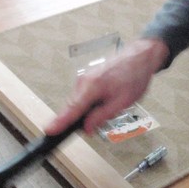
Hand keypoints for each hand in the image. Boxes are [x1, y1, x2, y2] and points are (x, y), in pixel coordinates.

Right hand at [46, 37, 169, 135]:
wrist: (139, 57)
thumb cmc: (133, 76)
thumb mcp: (122, 102)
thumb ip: (102, 116)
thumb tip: (87, 128)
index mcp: (92, 87)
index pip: (72, 109)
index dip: (60, 122)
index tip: (49, 130)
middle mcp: (83, 81)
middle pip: (73, 107)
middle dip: (79, 120)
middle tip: (94, 126)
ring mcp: (83, 78)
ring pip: (78, 102)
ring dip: (87, 111)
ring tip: (108, 107)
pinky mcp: (87, 78)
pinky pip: (82, 96)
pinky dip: (88, 103)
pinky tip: (103, 102)